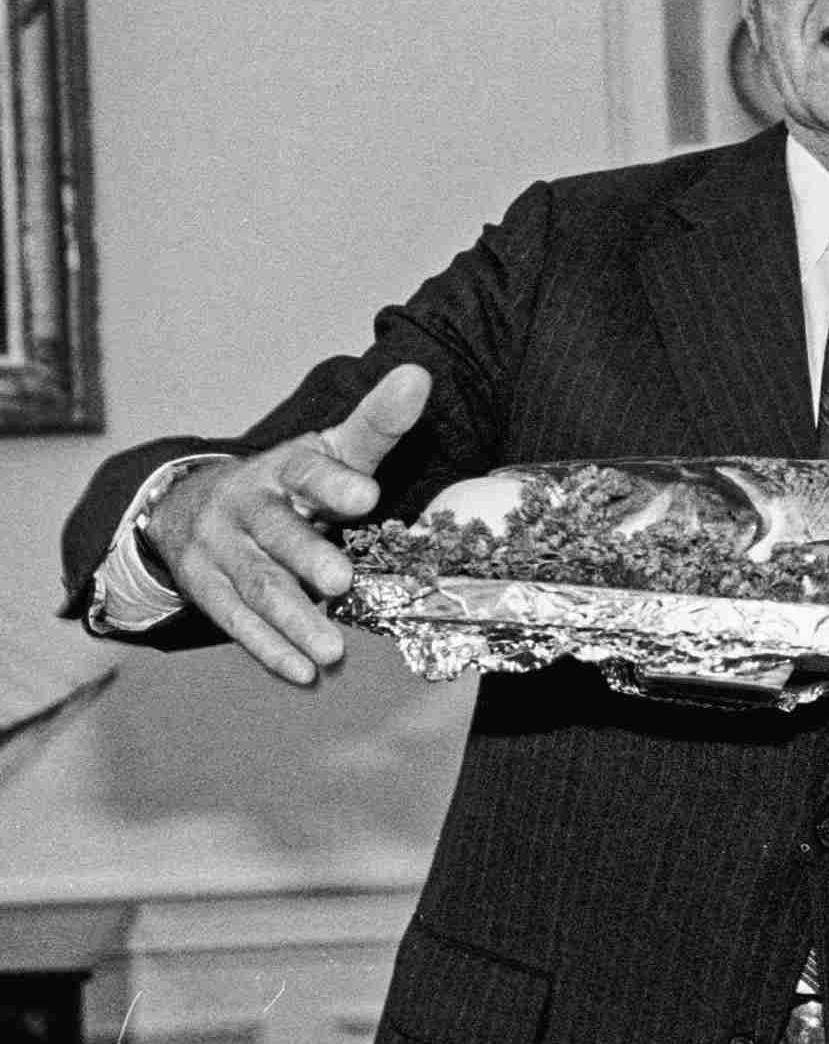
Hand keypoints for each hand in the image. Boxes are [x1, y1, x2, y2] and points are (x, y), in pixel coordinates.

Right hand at [142, 365, 430, 686]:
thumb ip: (376, 424)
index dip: (336, 482)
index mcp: (284, 467)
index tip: (367, 495)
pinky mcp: (206, 587)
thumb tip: (419, 375)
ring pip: (257, 585)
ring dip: (294, 620)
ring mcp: (220, 549)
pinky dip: (269, 649)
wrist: (191, 503)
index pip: (310, 469)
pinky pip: (236, 621)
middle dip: (308, 557)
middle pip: (278, 533)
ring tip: (331, 651)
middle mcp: (247, 505)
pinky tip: (303, 672)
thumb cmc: (288, 481)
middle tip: (341, 581)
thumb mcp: (328, 449)